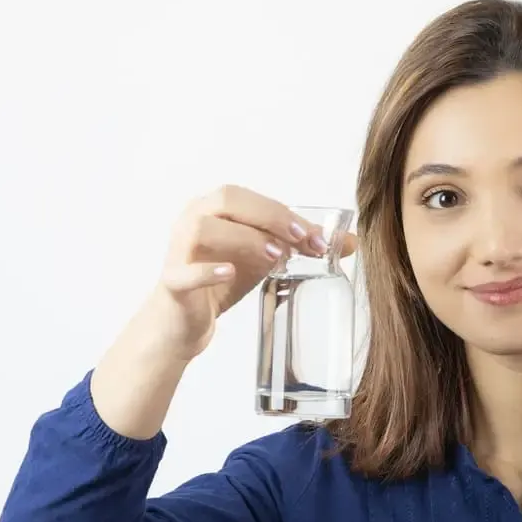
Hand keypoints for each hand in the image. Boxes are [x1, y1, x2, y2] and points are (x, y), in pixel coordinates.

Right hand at [148, 185, 358, 359]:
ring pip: (203, 227)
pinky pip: (185, 272)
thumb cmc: (219, 282)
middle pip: (226, 199)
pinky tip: (229, 273)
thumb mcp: (264, 261)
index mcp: (213, 210)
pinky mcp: (173, 283)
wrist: (184, 323)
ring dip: (243, 237)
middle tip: (299, 240)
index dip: (282, 212)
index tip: (315, 237)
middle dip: (268, 216)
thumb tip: (348, 243)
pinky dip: (208, 271)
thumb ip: (299, 247)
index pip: (249, 198)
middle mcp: (191, 221)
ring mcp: (178, 252)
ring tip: (274, 257)